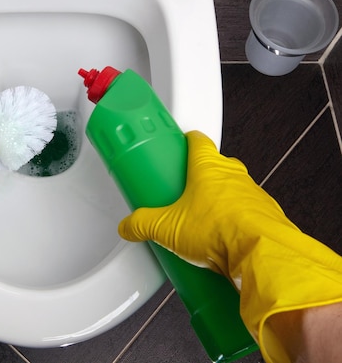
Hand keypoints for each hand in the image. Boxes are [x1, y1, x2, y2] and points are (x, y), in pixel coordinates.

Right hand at [118, 130, 294, 276]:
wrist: (260, 254)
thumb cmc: (220, 230)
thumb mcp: (166, 227)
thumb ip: (142, 224)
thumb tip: (129, 226)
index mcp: (208, 167)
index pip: (198, 141)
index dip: (188, 141)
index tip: (180, 145)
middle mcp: (233, 174)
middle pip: (215, 166)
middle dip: (199, 178)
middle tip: (183, 193)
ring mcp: (253, 194)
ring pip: (232, 190)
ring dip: (219, 202)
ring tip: (201, 224)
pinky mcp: (266, 215)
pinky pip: (246, 213)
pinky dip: (235, 222)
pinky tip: (222, 241)